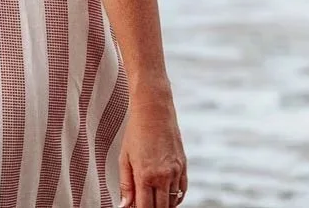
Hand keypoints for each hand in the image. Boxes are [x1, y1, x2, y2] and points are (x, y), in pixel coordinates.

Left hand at [119, 89, 186, 207]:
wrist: (155, 111)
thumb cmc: (136, 132)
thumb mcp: (124, 158)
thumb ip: (125, 184)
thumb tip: (124, 205)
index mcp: (145, 175)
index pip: (145, 207)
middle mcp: (163, 176)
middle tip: (142, 204)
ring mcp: (176, 172)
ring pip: (172, 202)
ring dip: (162, 206)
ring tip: (152, 200)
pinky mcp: (184, 167)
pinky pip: (182, 191)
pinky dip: (175, 198)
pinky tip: (165, 197)